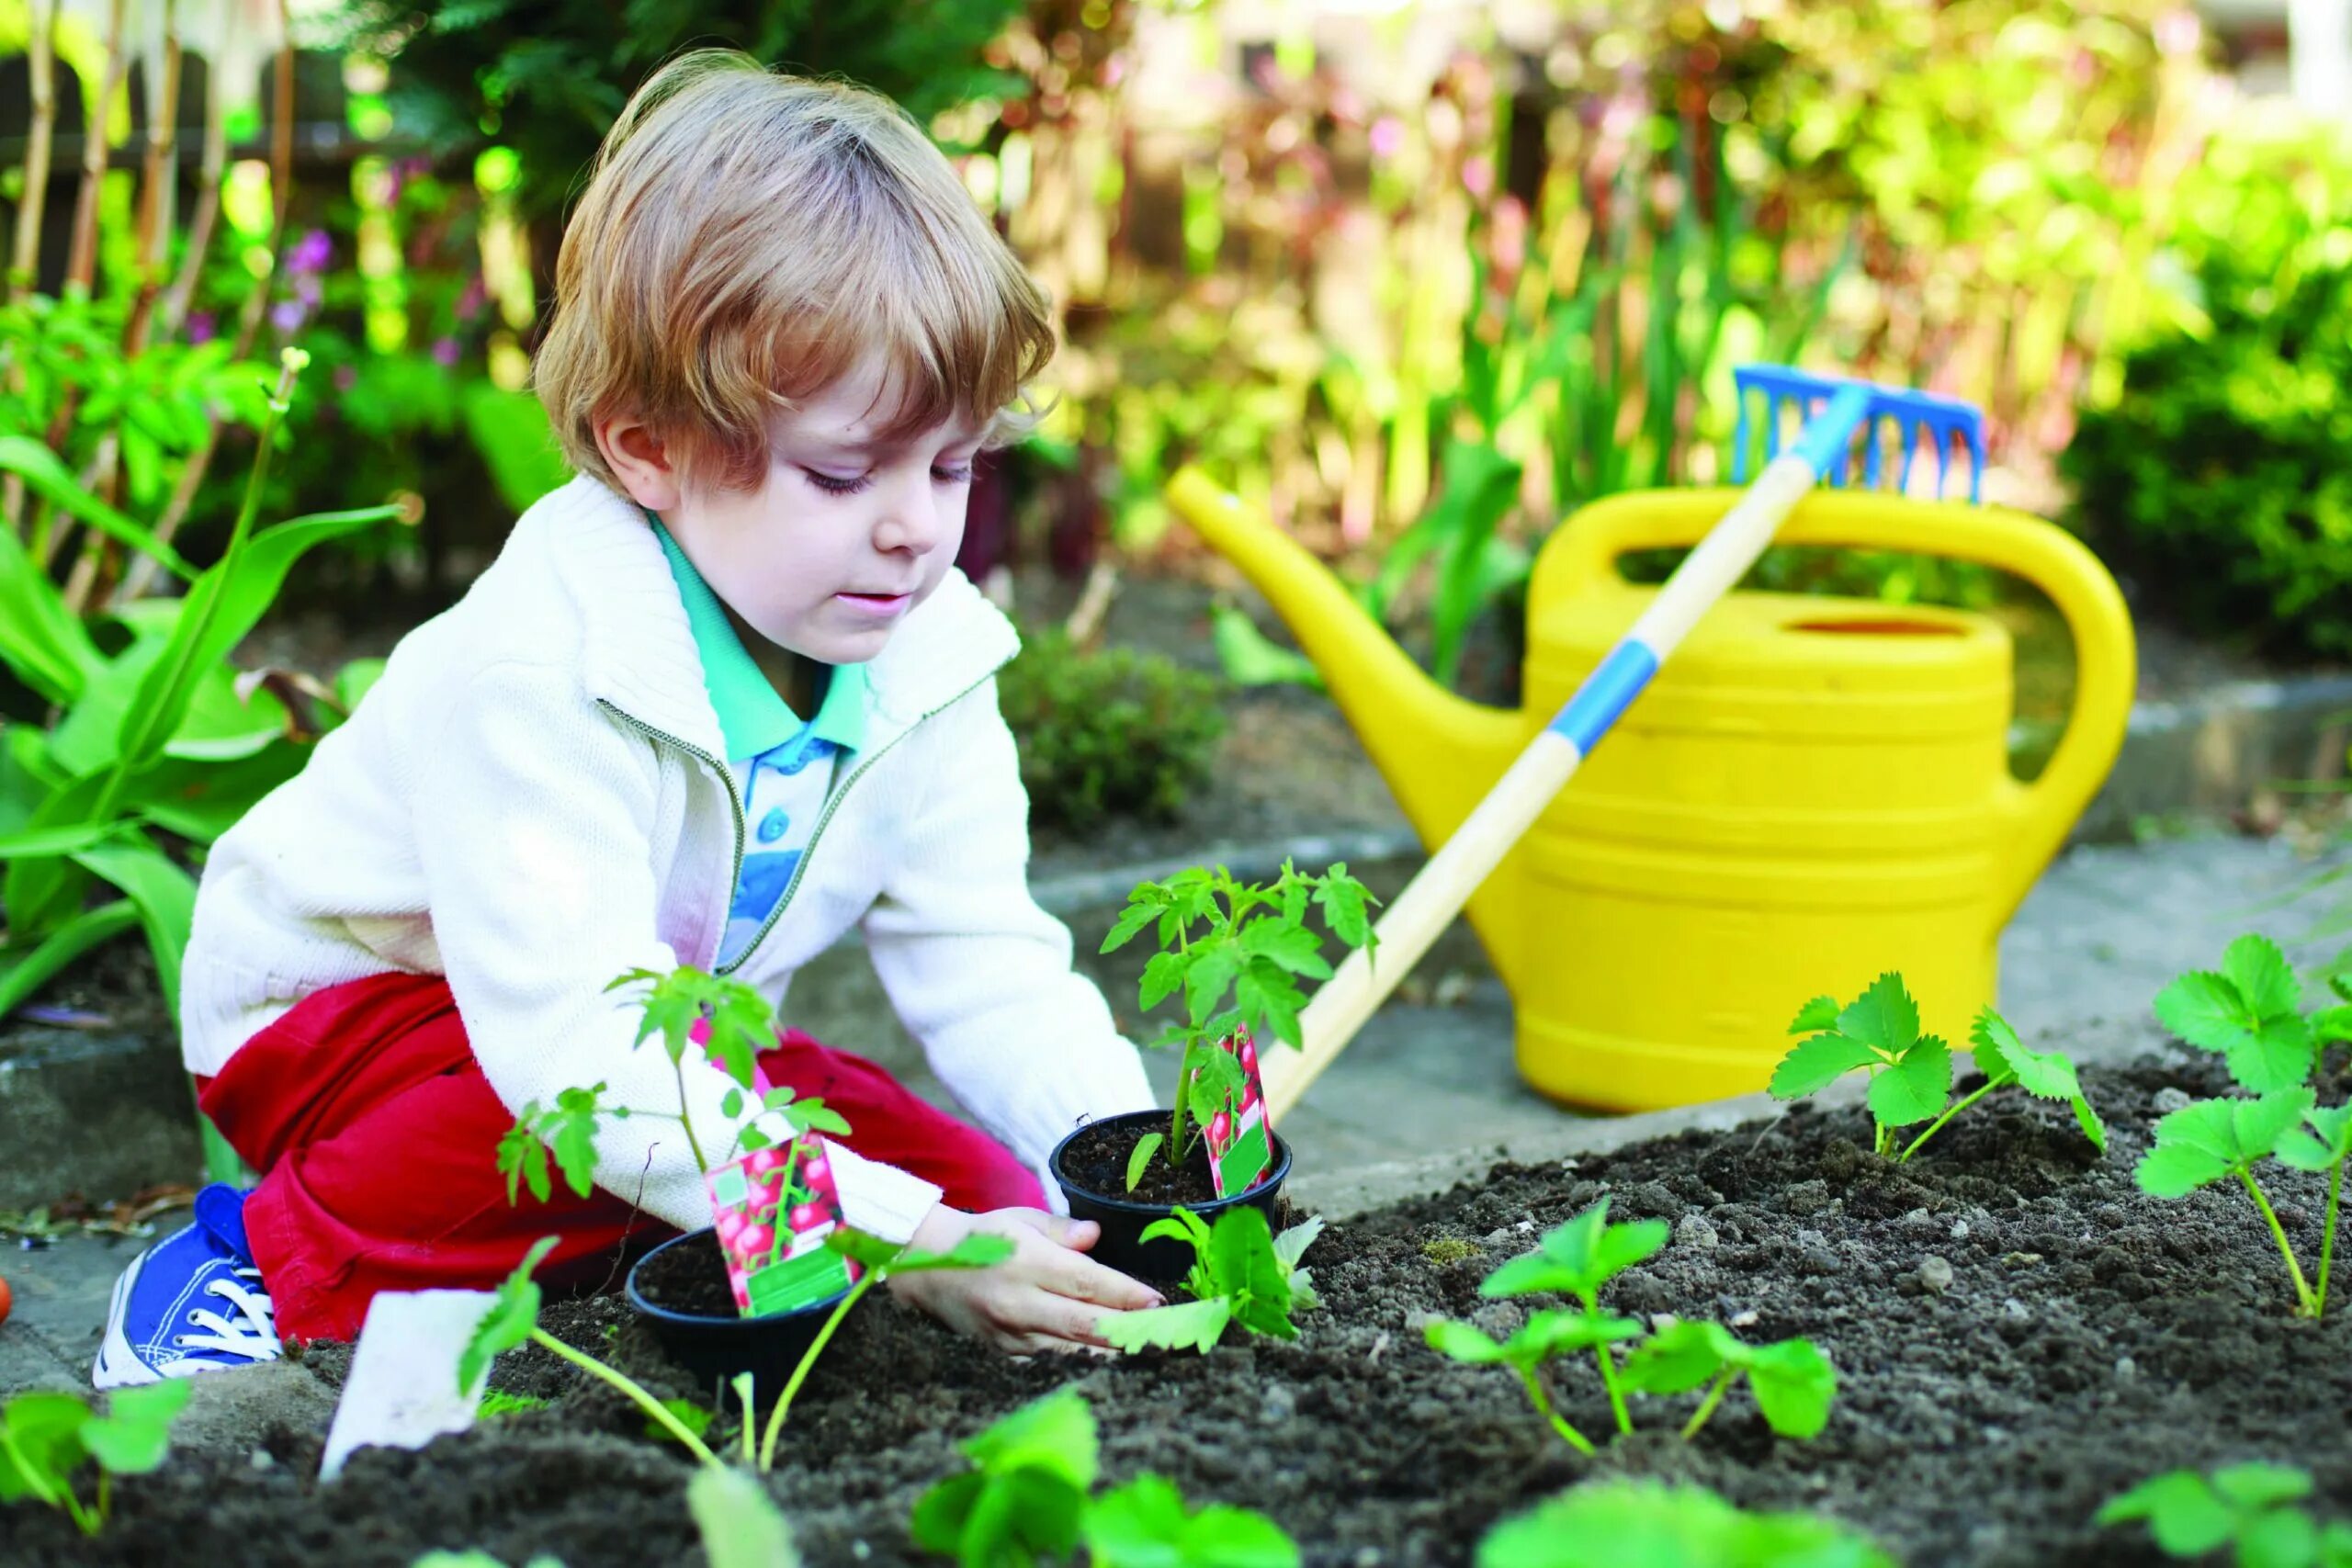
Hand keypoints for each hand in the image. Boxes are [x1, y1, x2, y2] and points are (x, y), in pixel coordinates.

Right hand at [887, 1205, 1162, 1354]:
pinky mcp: (1004, 1355)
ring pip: (1071, 1353)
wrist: (926, 1268)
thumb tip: (1096, 1236)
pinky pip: (1050, 1364)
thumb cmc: (982, 1238)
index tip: (1159, 1302)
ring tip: (1147, 1355)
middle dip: (1131, 1333)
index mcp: (1028, 1263)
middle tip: (1168, 1337)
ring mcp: (1011, 1334)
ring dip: (1111, 1355)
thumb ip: (1062, 1231)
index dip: (1127, 1296)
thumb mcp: (1022, 1220)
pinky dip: (1080, 1365)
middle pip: (1085, 1326)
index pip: (1088, 1284)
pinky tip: (1107, 1364)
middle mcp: (1020, 1303)